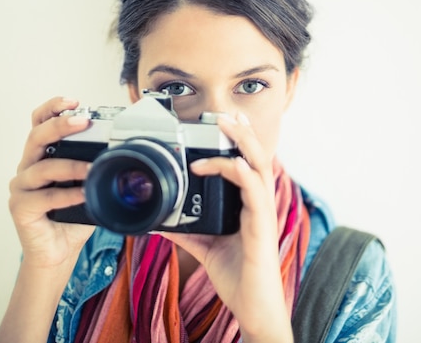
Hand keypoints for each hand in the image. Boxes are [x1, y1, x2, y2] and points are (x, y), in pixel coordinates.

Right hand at [8, 97, 95, 268]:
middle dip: (60, 125)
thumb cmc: (72, 216)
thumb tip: (126, 153)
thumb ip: (97, 168)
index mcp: (42, 156)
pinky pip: (44, 196)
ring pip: (42, 167)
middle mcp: (28, 167)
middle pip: (37, 137)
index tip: (73, 101)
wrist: (59, 252)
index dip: (53, 108)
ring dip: (70, 165)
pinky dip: (66, 194)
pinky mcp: (20, 207)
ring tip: (91, 168)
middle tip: (83, 121)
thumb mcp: (89, 186)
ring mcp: (21, 187)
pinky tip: (83, 193)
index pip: (39, 123)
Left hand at [159, 113, 292, 342]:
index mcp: (247, 205)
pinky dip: (244, 176)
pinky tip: (234, 164)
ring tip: (227, 125)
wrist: (251, 306)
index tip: (222, 122)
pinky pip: (256, 196)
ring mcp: (262, 214)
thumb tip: (158, 221)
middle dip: (241, 132)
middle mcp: (258, 204)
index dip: (237, 141)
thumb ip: (185, 231)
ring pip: (259, 168)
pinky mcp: (261, 229)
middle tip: (225, 113)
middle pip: (256, 157)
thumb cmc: (236, 275)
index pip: (245, 164)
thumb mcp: (204, 247)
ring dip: (243, 144)